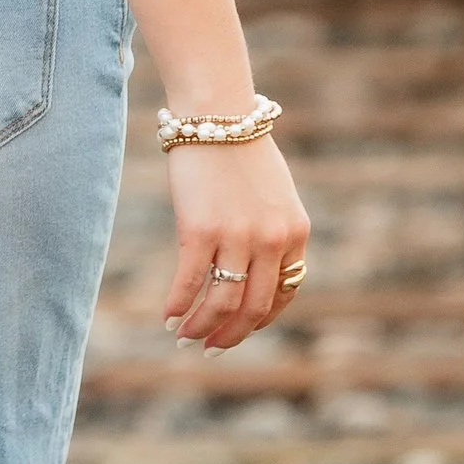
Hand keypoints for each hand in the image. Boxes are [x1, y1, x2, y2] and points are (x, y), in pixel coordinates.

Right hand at [163, 135, 308, 348]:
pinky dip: (178, 305)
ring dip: (200, 327)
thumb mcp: (274, 195)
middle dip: (230, 335)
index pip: (283, 295)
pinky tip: (168, 317)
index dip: (259, 320)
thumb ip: (272, 231)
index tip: (237, 329)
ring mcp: (237, 236)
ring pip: (221, 302)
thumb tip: (254, 270)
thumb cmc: (242, 150)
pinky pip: (190, 282)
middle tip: (210, 348)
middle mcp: (271, 240)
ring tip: (184, 337)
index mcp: (295, 233)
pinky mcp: (201, 229)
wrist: (218, 115)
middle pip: (253, 308)